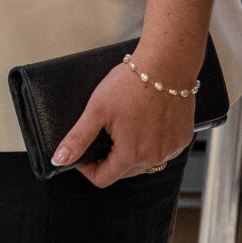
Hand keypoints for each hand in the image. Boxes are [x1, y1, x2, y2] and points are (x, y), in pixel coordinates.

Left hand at [53, 52, 198, 186]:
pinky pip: (161, 150)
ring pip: (143, 162)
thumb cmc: (131, 84)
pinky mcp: (181, 139)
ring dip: (131, 151)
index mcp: (131, 155)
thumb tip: (59, 159)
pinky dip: (151, 143)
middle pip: (123, 171)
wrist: (166, 64)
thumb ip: (78, 138)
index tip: (84, 153)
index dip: (87, 168)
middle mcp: (154, 158)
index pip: (103, 179)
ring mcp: (171, 149)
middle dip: (109, 158)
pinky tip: (145, 124)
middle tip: (105, 131)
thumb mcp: (97, 110)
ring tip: (125, 125)